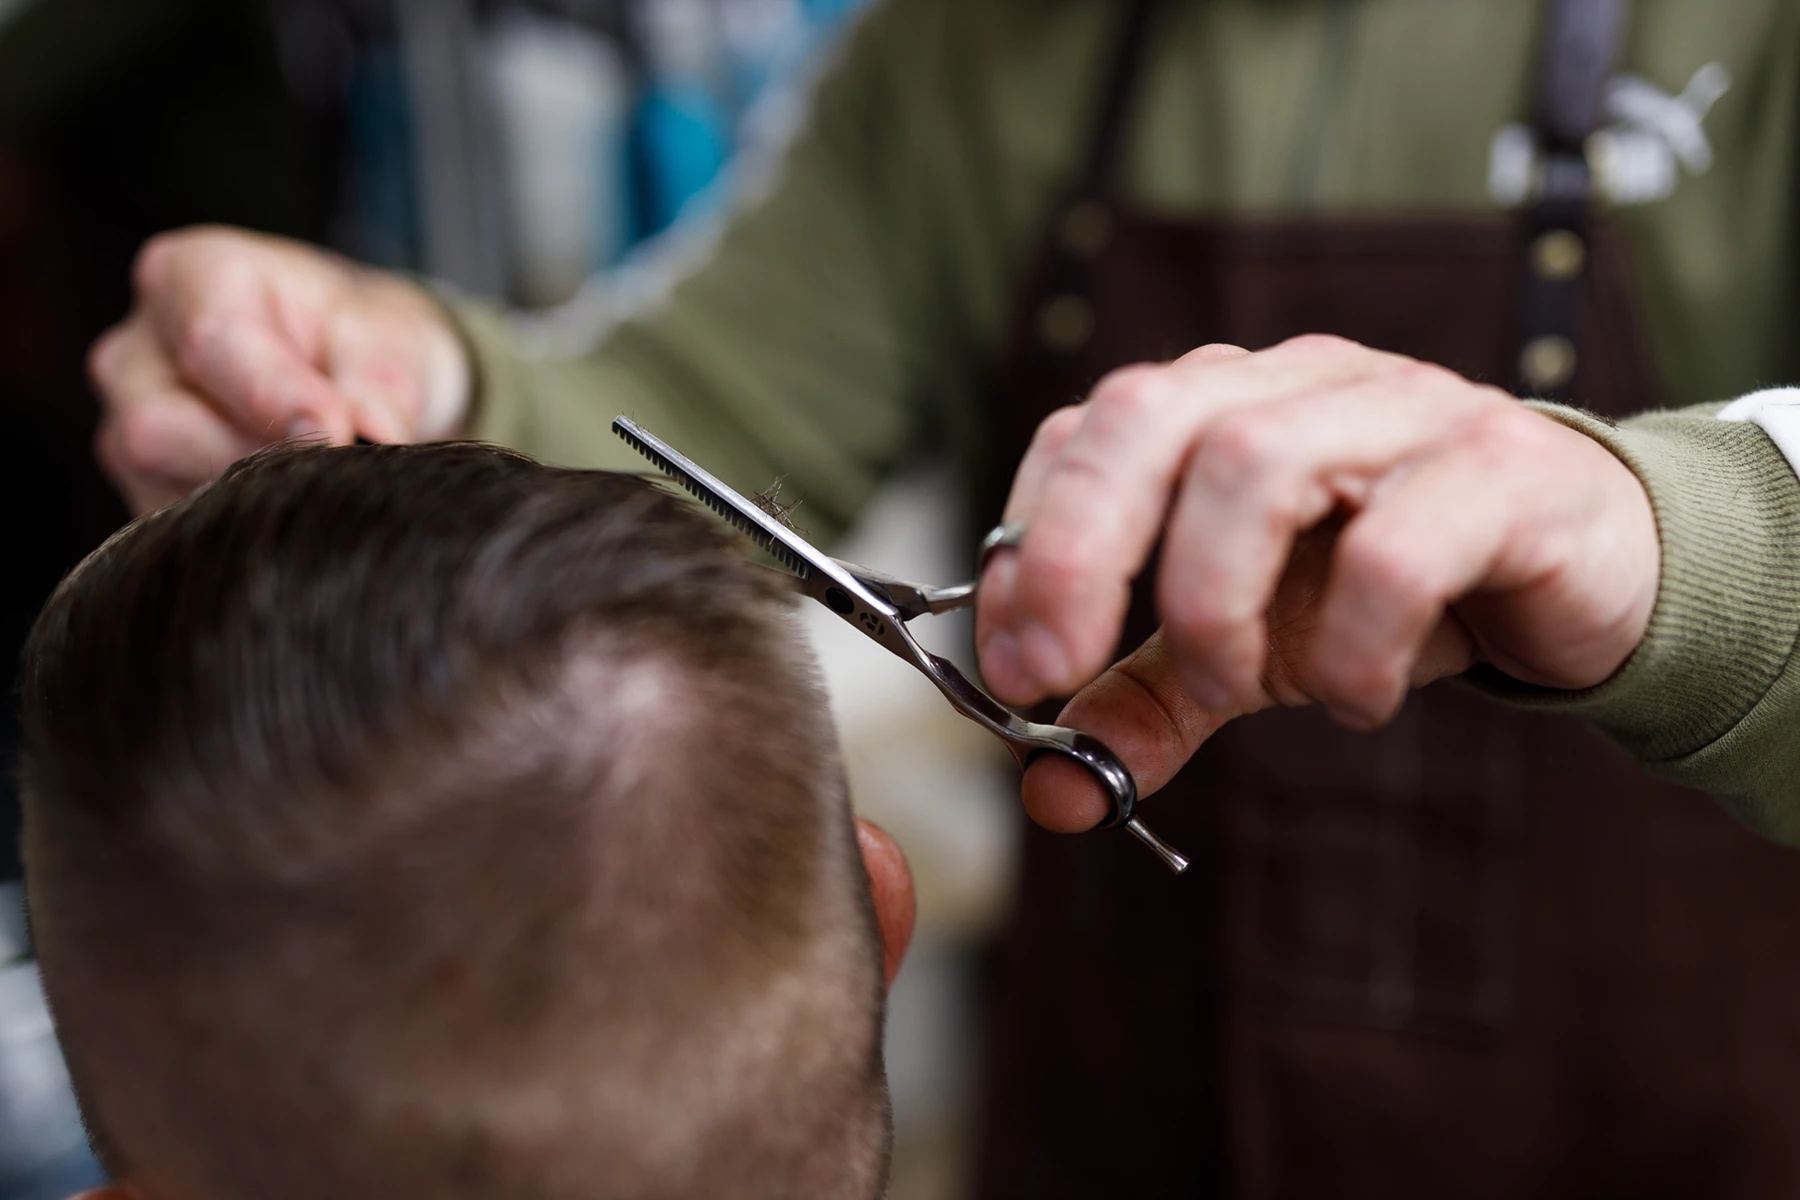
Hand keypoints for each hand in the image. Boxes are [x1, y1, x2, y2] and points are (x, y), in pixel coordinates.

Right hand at [90, 226, 470, 512]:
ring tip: (319, 478)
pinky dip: (242, 526)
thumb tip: (373, 433)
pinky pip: (177, 526)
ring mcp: (125, 425)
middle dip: (259, 456)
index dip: (274, 399)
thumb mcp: (390, 344)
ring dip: (252, 496)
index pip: (209, 342)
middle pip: (160, 427)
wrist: (352, 376)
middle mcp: (135, 351)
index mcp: (189, 276)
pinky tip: (290, 505)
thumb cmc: (361, 343)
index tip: (338, 433)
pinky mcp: (141, 490)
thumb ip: (380, 385)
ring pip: (162, 484)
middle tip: (338, 462)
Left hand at [975, 336, 1659, 830]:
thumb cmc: (1395, 590)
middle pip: (1151, 414)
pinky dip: (1352, 644)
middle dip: (1076, 551)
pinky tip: (1360, 697)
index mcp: (1223, 403)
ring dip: (1211, 603)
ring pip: (1259, 462)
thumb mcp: (1252, 650)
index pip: (1087, 430)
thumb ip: (1152, 700)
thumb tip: (1053, 791)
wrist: (1584, 573)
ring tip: (1232, 686)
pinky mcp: (1502, 470)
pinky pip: (1398, 546)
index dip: (1026, 540)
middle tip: (1057, 674)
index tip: (1014, 664)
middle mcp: (1299, 384)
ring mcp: (1404, 410)